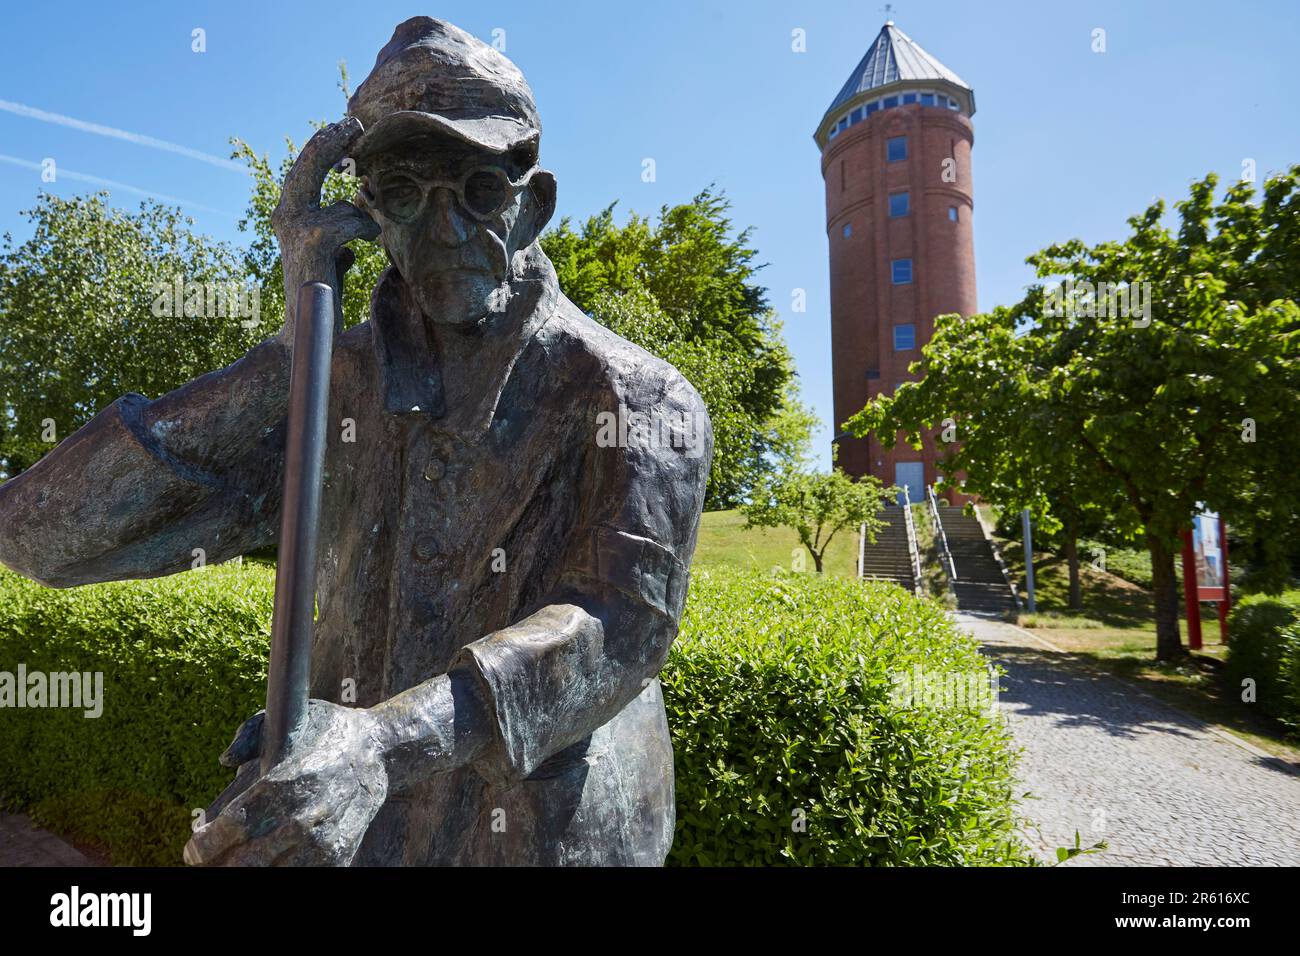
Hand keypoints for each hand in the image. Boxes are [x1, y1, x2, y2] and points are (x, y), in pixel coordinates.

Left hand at [183, 699, 388, 866]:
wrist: (380, 752)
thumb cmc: (326, 733)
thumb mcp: (290, 719)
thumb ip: (250, 735)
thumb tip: (224, 761)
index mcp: (288, 781)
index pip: (235, 825)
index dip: (205, 844)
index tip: (193, 847)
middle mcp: (306, 815)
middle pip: (247, 861)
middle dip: (219, 864)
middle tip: (208, 861)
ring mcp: (325, 841)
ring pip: (271, 875)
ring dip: (245, 870)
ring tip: (235, 862)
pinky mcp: (339, 855)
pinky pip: (300, 876)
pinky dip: (279, 870)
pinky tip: (268, 861)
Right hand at [272, 117, 379, 341]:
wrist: (301, 337)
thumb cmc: (321, 296)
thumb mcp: (334, 256)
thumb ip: (340, 231)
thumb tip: (362, 211)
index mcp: (292, 217)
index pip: (307, 169)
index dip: (327, 145)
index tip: (351, 129)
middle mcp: (286, 217)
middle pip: (307, 164)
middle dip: (329, 140)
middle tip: (354, 122)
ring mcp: (296, 229)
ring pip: (337, 200)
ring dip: (361, 218)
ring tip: (368, 234)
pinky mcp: (313, 244)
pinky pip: (350, 221)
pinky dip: (364, 230)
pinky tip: (367, 246)